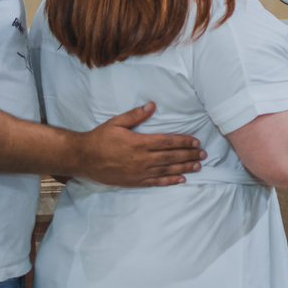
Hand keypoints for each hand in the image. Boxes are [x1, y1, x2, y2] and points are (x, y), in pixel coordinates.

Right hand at [76, 102, 205, 186]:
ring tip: (198, 166)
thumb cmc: (100, 138)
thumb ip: (136, 115)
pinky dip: (170, 182)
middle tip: (204, 154)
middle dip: (188, 155)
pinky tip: (181, 180)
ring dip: (184, 168)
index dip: (183, 141)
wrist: (84, 158)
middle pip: (171, 157)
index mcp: (139, 143)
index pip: (167, 141)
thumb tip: (152, 105)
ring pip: (166, 171)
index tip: (196, 141)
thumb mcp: (116, 122)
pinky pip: (156, 182)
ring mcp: (139, 172)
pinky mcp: (134, 182)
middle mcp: (142, 159)